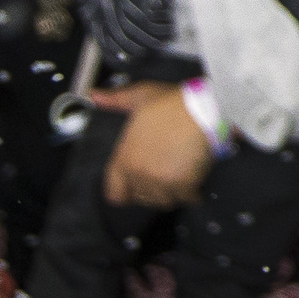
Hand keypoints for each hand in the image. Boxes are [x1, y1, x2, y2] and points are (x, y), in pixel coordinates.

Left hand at [88, 85, 213, 206]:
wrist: (203, 110)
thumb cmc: (172, 103)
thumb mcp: (140, 96)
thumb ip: (116, 100)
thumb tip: (94, 96)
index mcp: (124, 159)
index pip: (115, 193)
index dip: (125, 191)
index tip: (135, 187)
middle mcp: (139, 175)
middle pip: (142, 197)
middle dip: (151, 189)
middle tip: (163, 176)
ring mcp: (162, 182)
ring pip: (164, 201)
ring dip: (170, 194)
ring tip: (178, 181)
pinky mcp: (184, 185)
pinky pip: (187, 199)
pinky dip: (192, 194)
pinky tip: (196, 183)